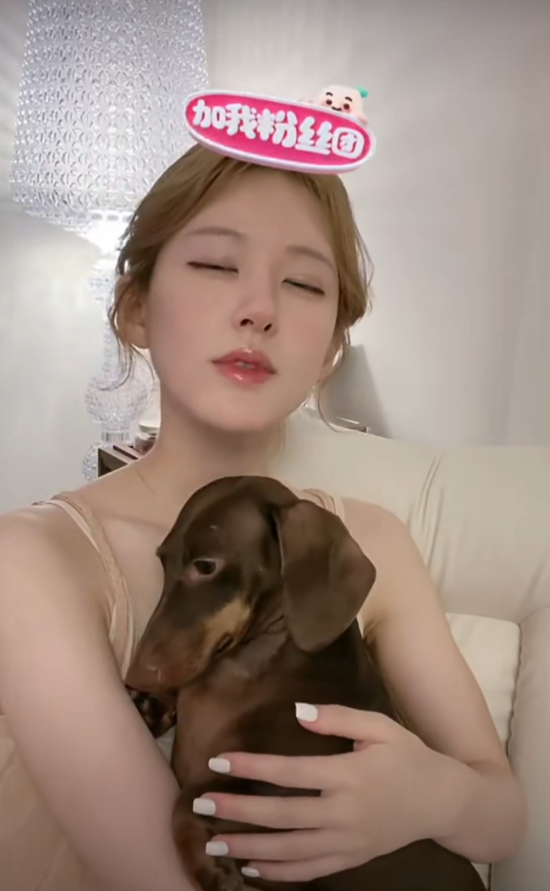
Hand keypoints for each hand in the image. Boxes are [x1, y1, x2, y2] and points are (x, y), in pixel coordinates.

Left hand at [194, 704, 458, 881]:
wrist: (442, 801)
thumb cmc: (408, 755)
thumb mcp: (379, 726)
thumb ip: (338, 718)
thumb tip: (298, 712)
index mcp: (349, 775)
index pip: (290, 773)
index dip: (252, 767)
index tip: (218, 761)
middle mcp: (345, 812)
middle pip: (282, 815)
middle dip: (239, 811)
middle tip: (201, 804)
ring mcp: (348, 841)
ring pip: (290, 850)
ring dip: (249, 847)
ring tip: (213, 842)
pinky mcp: (352, 858)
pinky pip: (310, 870)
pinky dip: (279, 874)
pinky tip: (252, 870)